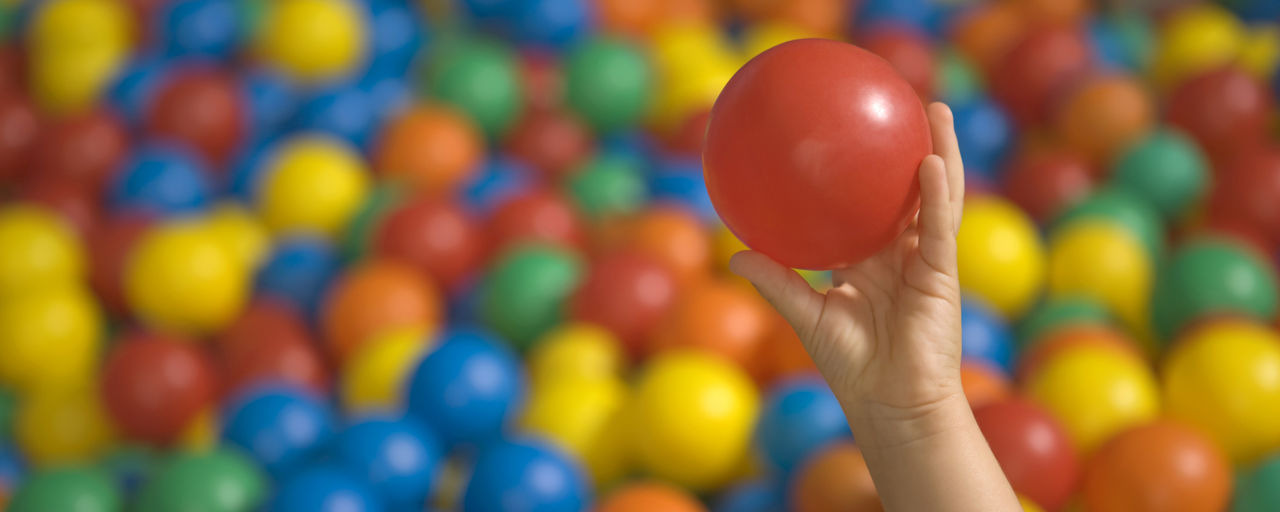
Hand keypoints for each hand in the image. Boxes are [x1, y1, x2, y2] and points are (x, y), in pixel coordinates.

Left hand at [730, 102, 966, 424]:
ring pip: (937, 197)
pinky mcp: (942, 274)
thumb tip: (734, 254)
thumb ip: (778, 282)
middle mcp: (900, 252)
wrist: (891, 403)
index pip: (867, 204)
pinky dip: (937, 195)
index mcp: (870, 258)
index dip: (863, 170)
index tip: (850, 134)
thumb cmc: (852, 366)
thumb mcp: (808, 316)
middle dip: (911, 147)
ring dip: (941, 152)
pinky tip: (931, 162)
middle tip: (902, 104)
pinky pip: (939, 227)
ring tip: (935, 111)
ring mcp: (925, 260)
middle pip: (908, 189)